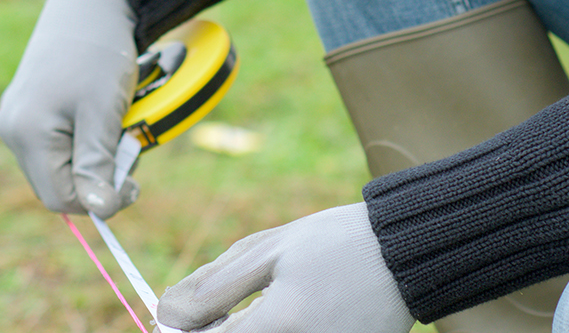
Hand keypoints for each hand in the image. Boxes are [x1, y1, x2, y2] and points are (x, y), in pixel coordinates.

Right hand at [0, 0, 139, 217]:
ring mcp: (15, 119)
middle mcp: (11, 130)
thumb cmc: (99, 54)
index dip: (101, 198)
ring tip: (112, 125)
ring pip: (57, 167)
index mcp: (25, 133)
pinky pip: (55, 146)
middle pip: (56, 186)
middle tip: (125, 144)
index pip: (61, 199)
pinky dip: (82, 142)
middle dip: (95, 176)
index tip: (134, 180)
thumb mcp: (103, 113)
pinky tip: (96, 117)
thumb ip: (97, 165)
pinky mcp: (26, 110)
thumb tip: (100, 212)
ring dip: (91, 159)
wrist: (91, 4)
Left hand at [156, 203, 412, 332]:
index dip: (181, 332)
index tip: (179, 318)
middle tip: (215, 313)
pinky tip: (275, 320)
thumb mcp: (265, 251)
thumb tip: (165, 314)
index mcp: (280, 324)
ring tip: (254, 311)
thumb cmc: (333, 244)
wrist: (403, 258)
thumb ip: (211, 287)